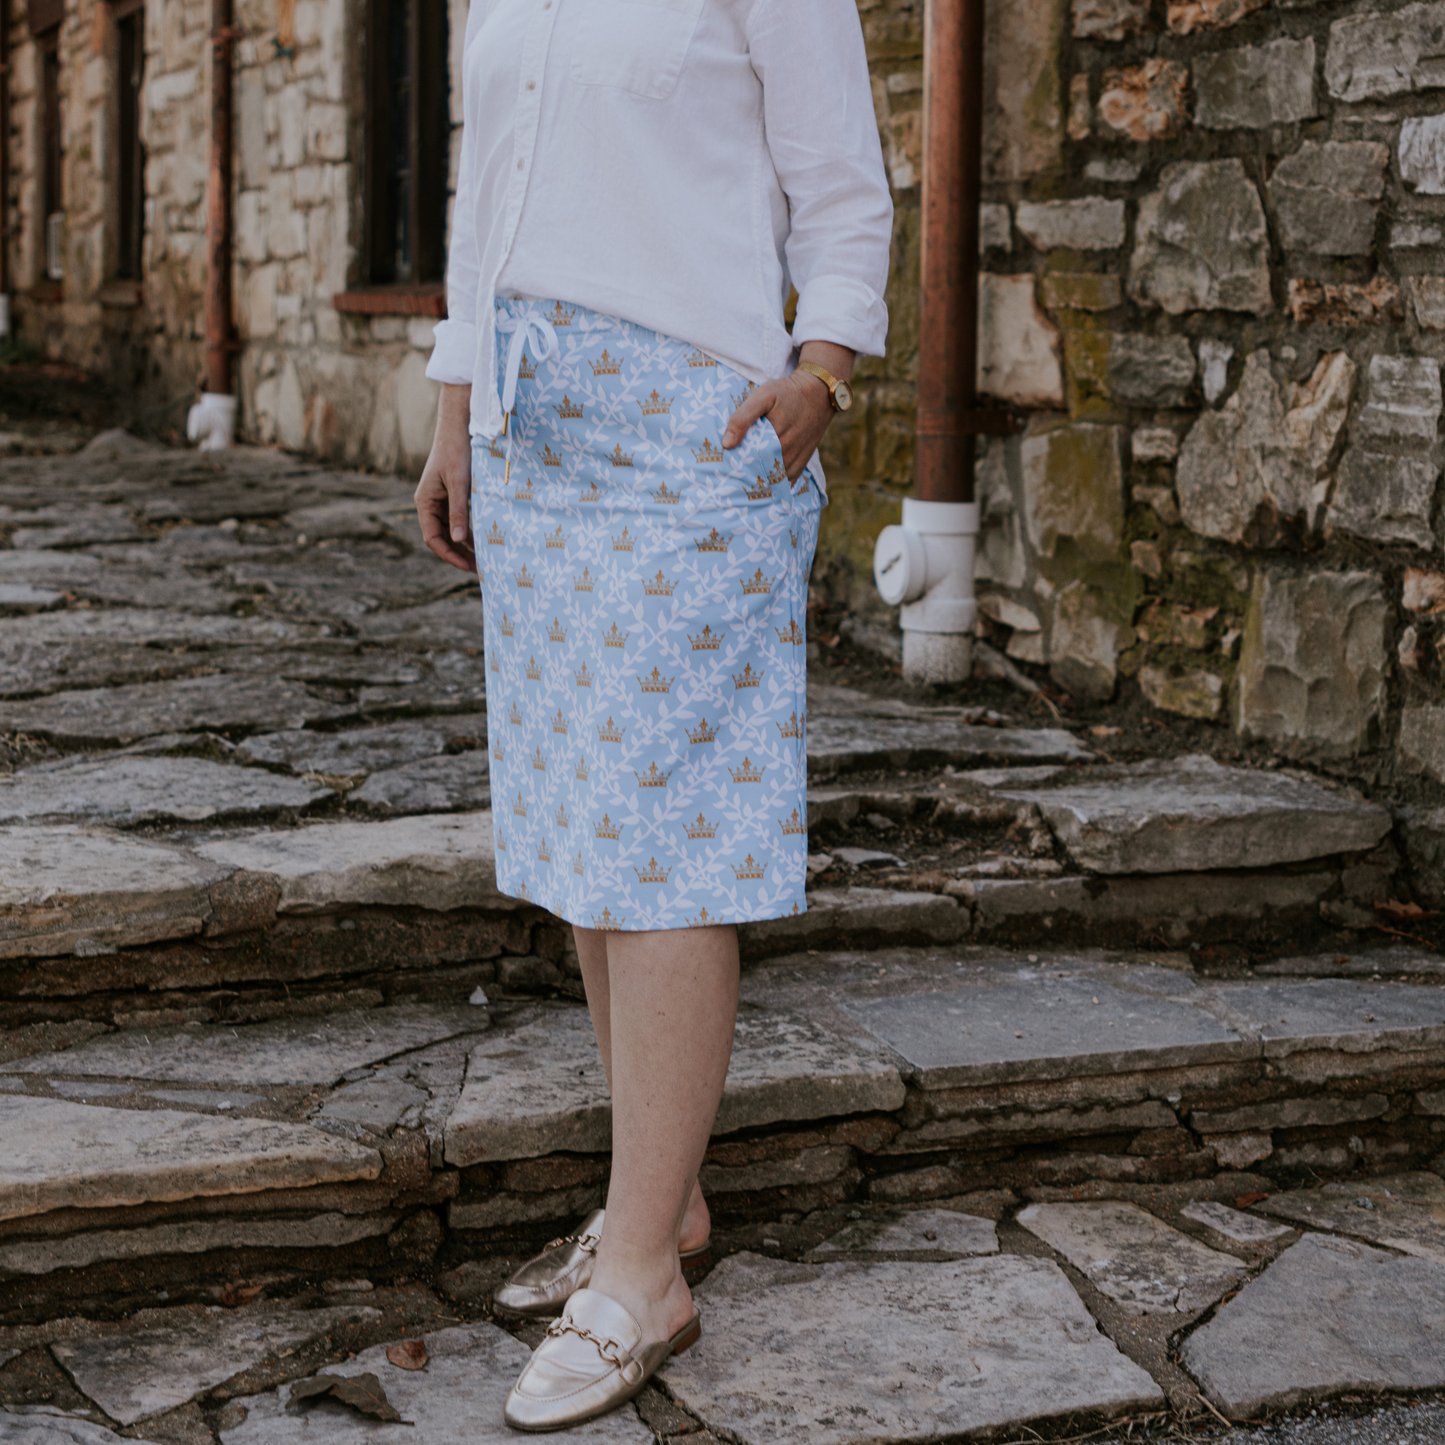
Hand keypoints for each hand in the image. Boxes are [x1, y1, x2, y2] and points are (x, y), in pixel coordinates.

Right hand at [416, 384, 475, 572]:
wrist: (459, 426)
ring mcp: (440, 500)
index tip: (467, 566)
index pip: (433, 539)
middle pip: (441, 538)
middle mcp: (430, 504)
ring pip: (450, 531)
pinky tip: (483, 540)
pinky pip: (458, 520)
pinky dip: (469, 531)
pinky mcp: (452, 495)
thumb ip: (459, 512)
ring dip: (465, 545)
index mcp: (425, 502)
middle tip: (480, 568)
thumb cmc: (457, 452)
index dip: (449, 555)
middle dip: (458, 554)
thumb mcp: (460, 484)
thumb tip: (459, 540)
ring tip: (483, 559)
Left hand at [721, 341, 853, 481]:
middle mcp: (787, 455)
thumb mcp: (763, 397)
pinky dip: (776, 484)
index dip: (735, 468)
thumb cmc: (788, 393)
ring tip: (745, 480)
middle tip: (731, 475)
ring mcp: (796, 461)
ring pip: (774, 481)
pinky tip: (765, 483)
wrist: (819, 393)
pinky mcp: (803, 462)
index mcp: (773, 441)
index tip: (725, 468)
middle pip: (760, 474)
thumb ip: (743, 418)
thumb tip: (727, 444)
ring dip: (761, 482)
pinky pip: (788, 481)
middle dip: (746, 476)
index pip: (748, 465)